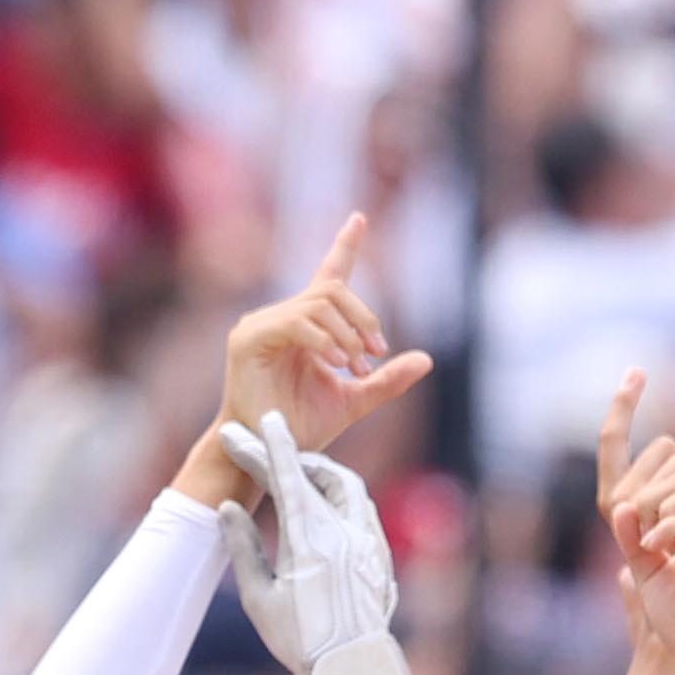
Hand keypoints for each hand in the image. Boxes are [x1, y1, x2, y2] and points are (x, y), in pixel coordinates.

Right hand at [207, 217, 433, 468]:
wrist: (268, 456)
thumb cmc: (301, 427)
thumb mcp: (353, 400)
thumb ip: (385, 380)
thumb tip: (426, 360)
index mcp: (306, 326)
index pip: (328, 276)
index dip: (344, 245)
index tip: (360, 219)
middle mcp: (282, 317)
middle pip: (333, 291)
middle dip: (363, 320)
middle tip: (375, 357)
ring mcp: (262, 324)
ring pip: (319, 304)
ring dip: (347, 335)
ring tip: (354, 368)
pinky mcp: (248, 338)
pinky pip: (296, 322)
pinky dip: (323, 341)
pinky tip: (336, 363)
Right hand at [218, 411, 407, 674]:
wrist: (351, 672)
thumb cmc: (299, 641)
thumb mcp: (259, 597)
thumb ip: (242, 547)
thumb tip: (227, 507)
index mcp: (309, 541)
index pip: (286, 477)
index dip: (264, 447)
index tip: (247, 427)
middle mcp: (344, 533)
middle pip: (315, 474)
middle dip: (287, 456)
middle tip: (264, 449)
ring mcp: (367, 541)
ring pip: (346, 486)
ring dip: (318, 472)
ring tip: (294, 472)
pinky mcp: (379, 553)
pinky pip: (360, 508)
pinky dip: (338, 494)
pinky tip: (322, 503)